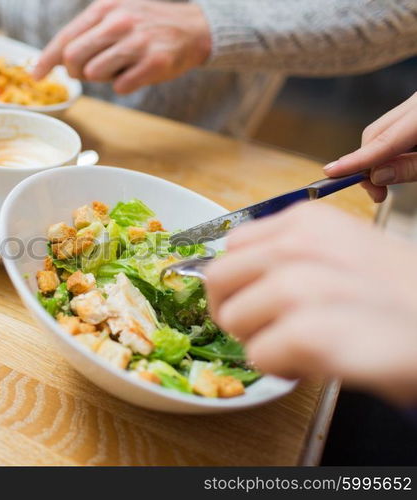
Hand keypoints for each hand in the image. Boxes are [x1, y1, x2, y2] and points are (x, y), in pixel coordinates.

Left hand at [32, 0, 211, 94]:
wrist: (194, 28)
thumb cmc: (148, 25)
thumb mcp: (116, 16)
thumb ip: (87, 34)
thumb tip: (58, 62)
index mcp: (104, 8)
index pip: (65, 38)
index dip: (47, 60)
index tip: (36, 75)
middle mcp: (119, 22)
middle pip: (73, 59)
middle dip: (77, 71)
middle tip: (92, 69)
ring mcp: (137, 42)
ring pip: (94, 74)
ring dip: (103, 77)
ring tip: (121, 66)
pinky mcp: (154, 62)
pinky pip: (120, 87)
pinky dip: (125, 84)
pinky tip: (137, 72)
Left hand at [206, 203, 416, 404]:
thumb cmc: (404, 299)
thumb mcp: (345, 255)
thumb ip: (291, 259)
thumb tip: (241, 284)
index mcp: (306, 221)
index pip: (230, 248)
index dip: (237, 282)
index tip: (256, 302)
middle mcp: (299, 245)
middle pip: (219, 279)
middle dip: (236, 312)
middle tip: (269, 331)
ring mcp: (302, 286)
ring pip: (234, 319)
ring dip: (261, 342)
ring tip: (304, 346)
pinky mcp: (310, 332)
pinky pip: (259, 355)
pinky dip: (282, 368)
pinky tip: (317, 363)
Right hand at [324, 92, 416, 202]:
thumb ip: (412, 167)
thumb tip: (378, 176)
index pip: (381, 141)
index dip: (355, 160)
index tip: (331, 173)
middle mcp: (414, 104)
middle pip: (374, 134)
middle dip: (367, 163)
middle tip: (376, 192)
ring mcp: (413, 104)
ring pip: (381, 131)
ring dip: (377, 157)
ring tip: (386, 182)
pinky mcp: (413, 110)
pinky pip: (393, 128)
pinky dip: (390, 148)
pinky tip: (399, 162)